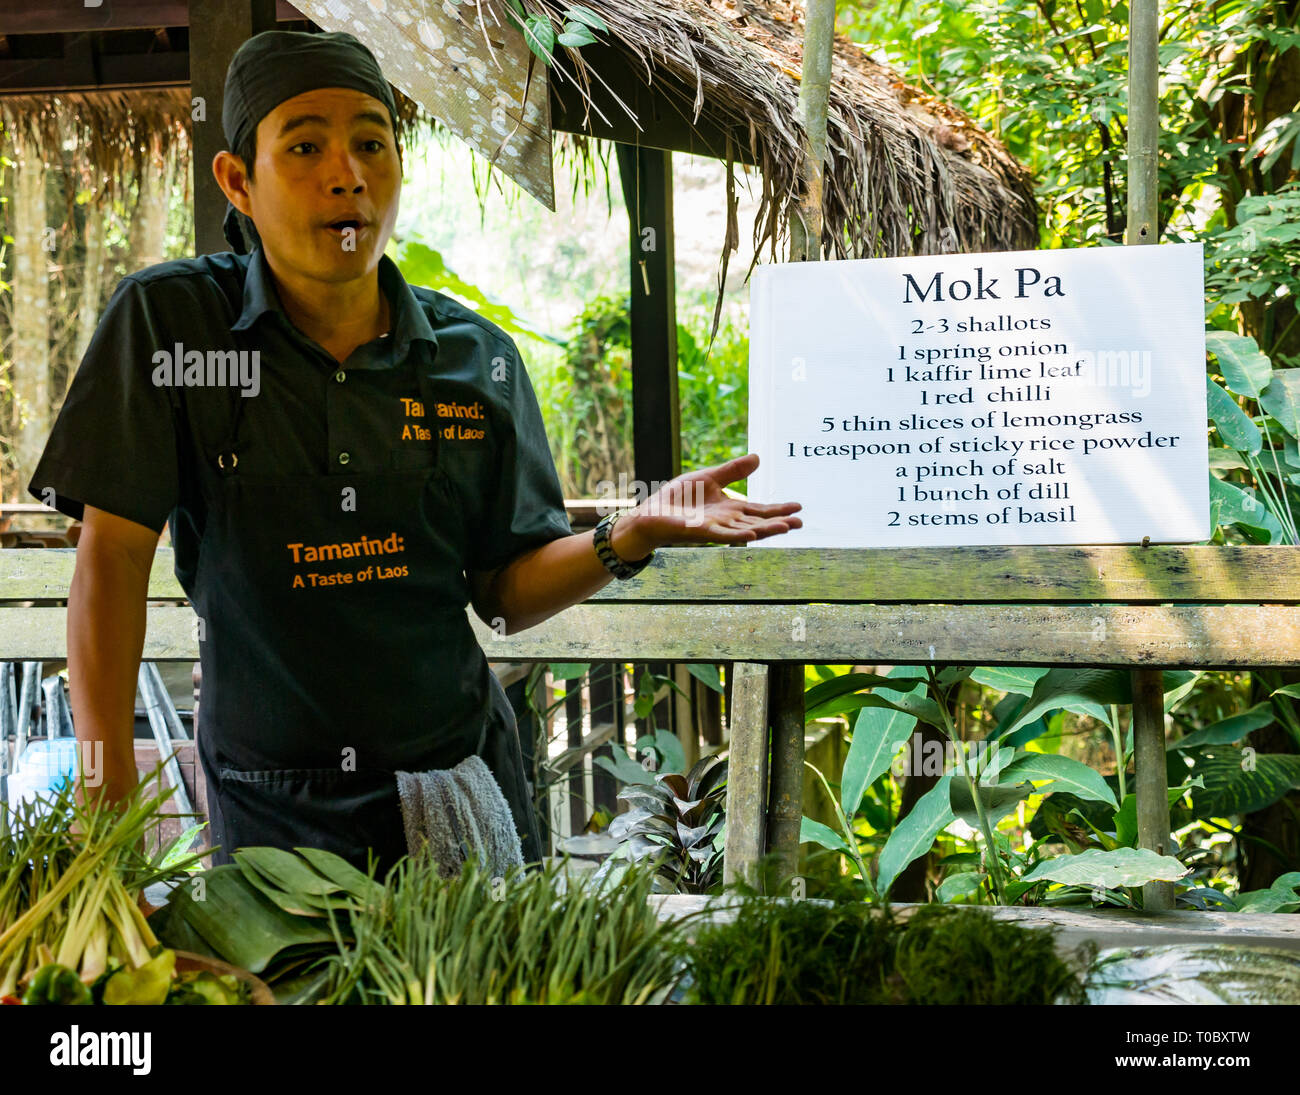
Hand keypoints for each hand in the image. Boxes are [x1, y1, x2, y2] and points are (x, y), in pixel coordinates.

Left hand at [612, 453, 801, 554]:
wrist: (652, 513)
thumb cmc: (679, 498)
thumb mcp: (709, 478)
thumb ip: (733, 471)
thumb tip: (758, 457)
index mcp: (730, 509)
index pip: (759, 509)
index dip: (778, 509)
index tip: (799, 507)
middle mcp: (727, 521)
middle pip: (758, 522)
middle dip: (779, 522)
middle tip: (801, 522)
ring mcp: (716, 528)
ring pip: (746, 530)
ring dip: (765, 530)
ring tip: (786, 528)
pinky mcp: (701, 532)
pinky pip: (723, 535)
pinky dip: (738, 535)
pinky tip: (752, 534)